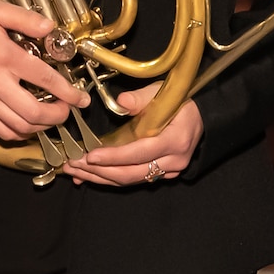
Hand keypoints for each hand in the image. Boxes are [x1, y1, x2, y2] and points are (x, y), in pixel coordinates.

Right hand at [0, 0, 87, 142]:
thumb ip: (24, 18)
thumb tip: (51, 27)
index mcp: (4, 57)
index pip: (44, 80)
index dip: (68, 92)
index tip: (81, 98)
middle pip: (32, 112)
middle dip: (57, 116)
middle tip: (69, 110)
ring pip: (17, 127)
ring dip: (40, 127)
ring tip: (52, 118)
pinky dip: (18, 133)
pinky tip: (28, 124)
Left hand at [61, 82, 202, 186]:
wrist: (200, 116)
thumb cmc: (179, 102)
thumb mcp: (161, 93)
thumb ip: (141, 98)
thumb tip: (121, 101)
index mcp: (175, 140)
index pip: (140, 153)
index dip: (114, 157)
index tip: (90, 156)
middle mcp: (173, 161)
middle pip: (131, 173)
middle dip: (99, 171)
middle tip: (73, 164)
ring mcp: (169, 171)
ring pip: (130, 180)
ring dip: (100, 177)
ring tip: (75, 171)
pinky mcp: (162, 174)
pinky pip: (133, 179)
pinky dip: (110, 178)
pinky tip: (90, 176)